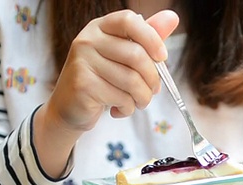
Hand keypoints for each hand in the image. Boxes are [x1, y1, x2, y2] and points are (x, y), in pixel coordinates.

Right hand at [33, 10, 178, 177]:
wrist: (70, 107)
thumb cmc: (101, 80)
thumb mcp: (124, 57)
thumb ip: (147, 38)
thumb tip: (172, 17)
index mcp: (100, 28)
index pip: (129, 20)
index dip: (151, 37)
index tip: (162, 57)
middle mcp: (88, 40)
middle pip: (136, 55)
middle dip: (152, 79)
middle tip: (153, 90)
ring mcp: (82, 62)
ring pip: (131, 80)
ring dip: (142, 98)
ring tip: (138, 102)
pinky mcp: (83, 85)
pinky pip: (121, 98)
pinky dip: (128, 108)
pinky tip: (119, 109)